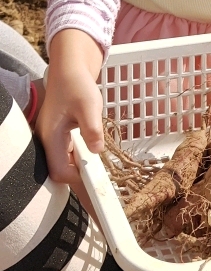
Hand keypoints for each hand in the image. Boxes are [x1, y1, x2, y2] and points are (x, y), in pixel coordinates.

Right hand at [36, 29, 103, 183]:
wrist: (69, 70)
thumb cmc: (77, 85)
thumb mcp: (89, 105)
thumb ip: (92, 128)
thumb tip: (96, 150)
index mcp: (52, 137)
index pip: (61, 170)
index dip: (78, 182)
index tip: (97, 191)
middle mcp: (48, 141)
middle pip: (61, 172)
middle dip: (80, 185)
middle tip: (101, 201)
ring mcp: (53, 139)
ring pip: (65, 165)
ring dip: (81, 174)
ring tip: (100, 188)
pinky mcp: (59, 137)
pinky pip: (68, 156)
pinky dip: (80, 164)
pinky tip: (93, 166)